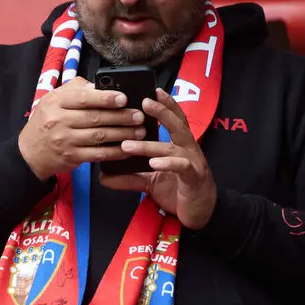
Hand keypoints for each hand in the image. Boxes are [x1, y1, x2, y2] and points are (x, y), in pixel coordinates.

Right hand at [17, 76, 147, 180]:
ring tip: (139, 131)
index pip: (83, 98)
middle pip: (95, 118)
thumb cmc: (47, 121)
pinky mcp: (71, 157)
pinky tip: (127, 148)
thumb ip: (77, 90)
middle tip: (138, 116)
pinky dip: (115, 152)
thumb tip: (103, 86)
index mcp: (56, 102)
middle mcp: (59, 121)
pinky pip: (98, 154)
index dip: (105, 98)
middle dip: (121, 116)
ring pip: (99, 136)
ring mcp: (65, 140)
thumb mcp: (53, 99)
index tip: (124, 98)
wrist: (29, 153)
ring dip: (123, 134)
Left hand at [98, 89, 216, 229]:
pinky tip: (153, 163)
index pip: (175, 120)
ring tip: (128, 144)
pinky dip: (168, 164)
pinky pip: (182, 168)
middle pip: (177, 125)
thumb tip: (103, 176)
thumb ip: (129, 178)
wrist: (200, 213)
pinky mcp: (194, 179)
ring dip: (149, 145)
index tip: (153, 90)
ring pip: (172, 148)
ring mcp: (193, 163)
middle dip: (162, 112)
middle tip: (144, 101)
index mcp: (180, 146)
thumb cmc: (178, 191)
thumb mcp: (149, 183)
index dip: (166, 104)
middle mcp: (188, 150)